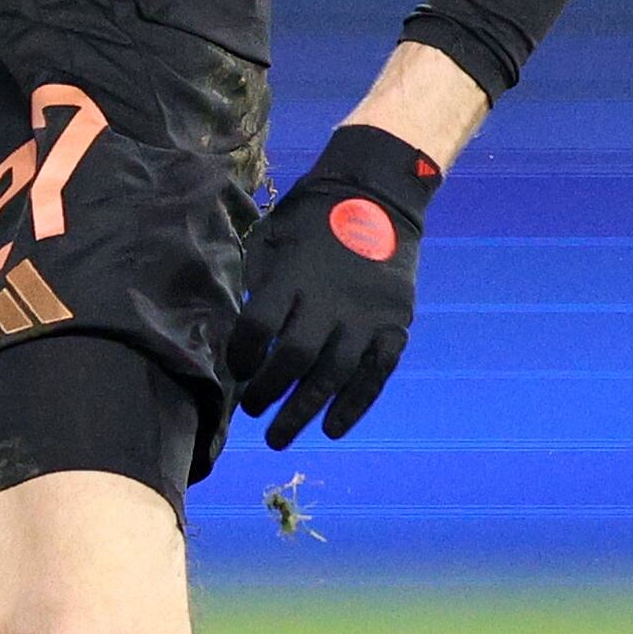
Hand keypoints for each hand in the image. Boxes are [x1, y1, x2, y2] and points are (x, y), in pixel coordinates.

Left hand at [229, 122, 441, 446]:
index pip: (258, 327)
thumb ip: (259, 284)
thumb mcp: (272, 237)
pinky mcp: (396, 325)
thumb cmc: (312, 219)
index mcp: (293, 275)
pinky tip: (333, 429)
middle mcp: (330, 300)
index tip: (236, 372)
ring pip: (334, 374)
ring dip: (305, 410)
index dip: (242, 356)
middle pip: (295, 359)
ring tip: (280, 436)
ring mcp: (367, 315)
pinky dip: (356, 405)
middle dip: (269, 393)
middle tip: (254, 412)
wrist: (378, 197)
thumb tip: (242, 334)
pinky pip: (377, 374)